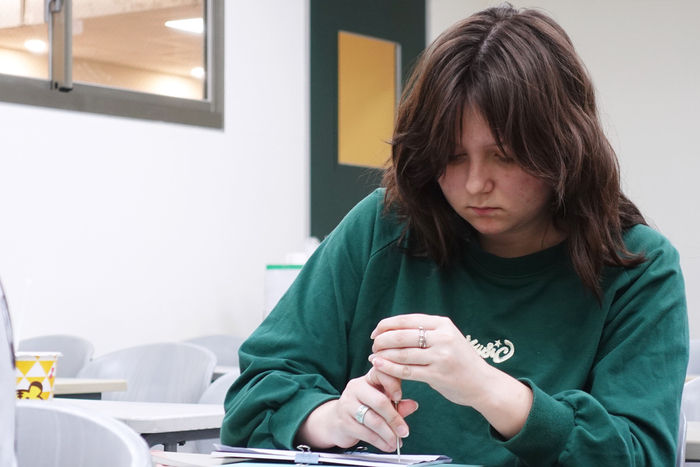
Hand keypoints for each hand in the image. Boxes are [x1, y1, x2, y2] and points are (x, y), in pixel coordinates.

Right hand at [295, 369, 417, 451]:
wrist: (333, 421)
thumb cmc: (361, 408)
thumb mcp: (380, 402)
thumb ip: (397, 404)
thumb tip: (413, 405)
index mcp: (367, 379)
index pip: (380, 373)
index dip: (392, 384)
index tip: (400, 397)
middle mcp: (356, 389)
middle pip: (379, 401)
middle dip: (395, 418)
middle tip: (404, 430)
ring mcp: (348, 405)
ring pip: (373, 420)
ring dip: (388, 434)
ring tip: (396, 441)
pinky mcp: (344, 423)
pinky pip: (366, 433)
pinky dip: (380, 442)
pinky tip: (387, 446)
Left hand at [370, 314, 491, 406]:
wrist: (483, 384)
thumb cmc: (460, 360)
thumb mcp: (447, 337)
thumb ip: (425, 331)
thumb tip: (392, 329)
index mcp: (442, 324)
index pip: (406, 320)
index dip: (386, 325)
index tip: (375, 333)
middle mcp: (442, 337)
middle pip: (401, 335)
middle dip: (382, 340)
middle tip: (374, 346)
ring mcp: (440, 357)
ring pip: (401, 353)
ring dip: (383, 355)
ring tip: (373, 357)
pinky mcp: (437, 376)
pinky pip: (406, 371)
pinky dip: (389, 368)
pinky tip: (379, 367)